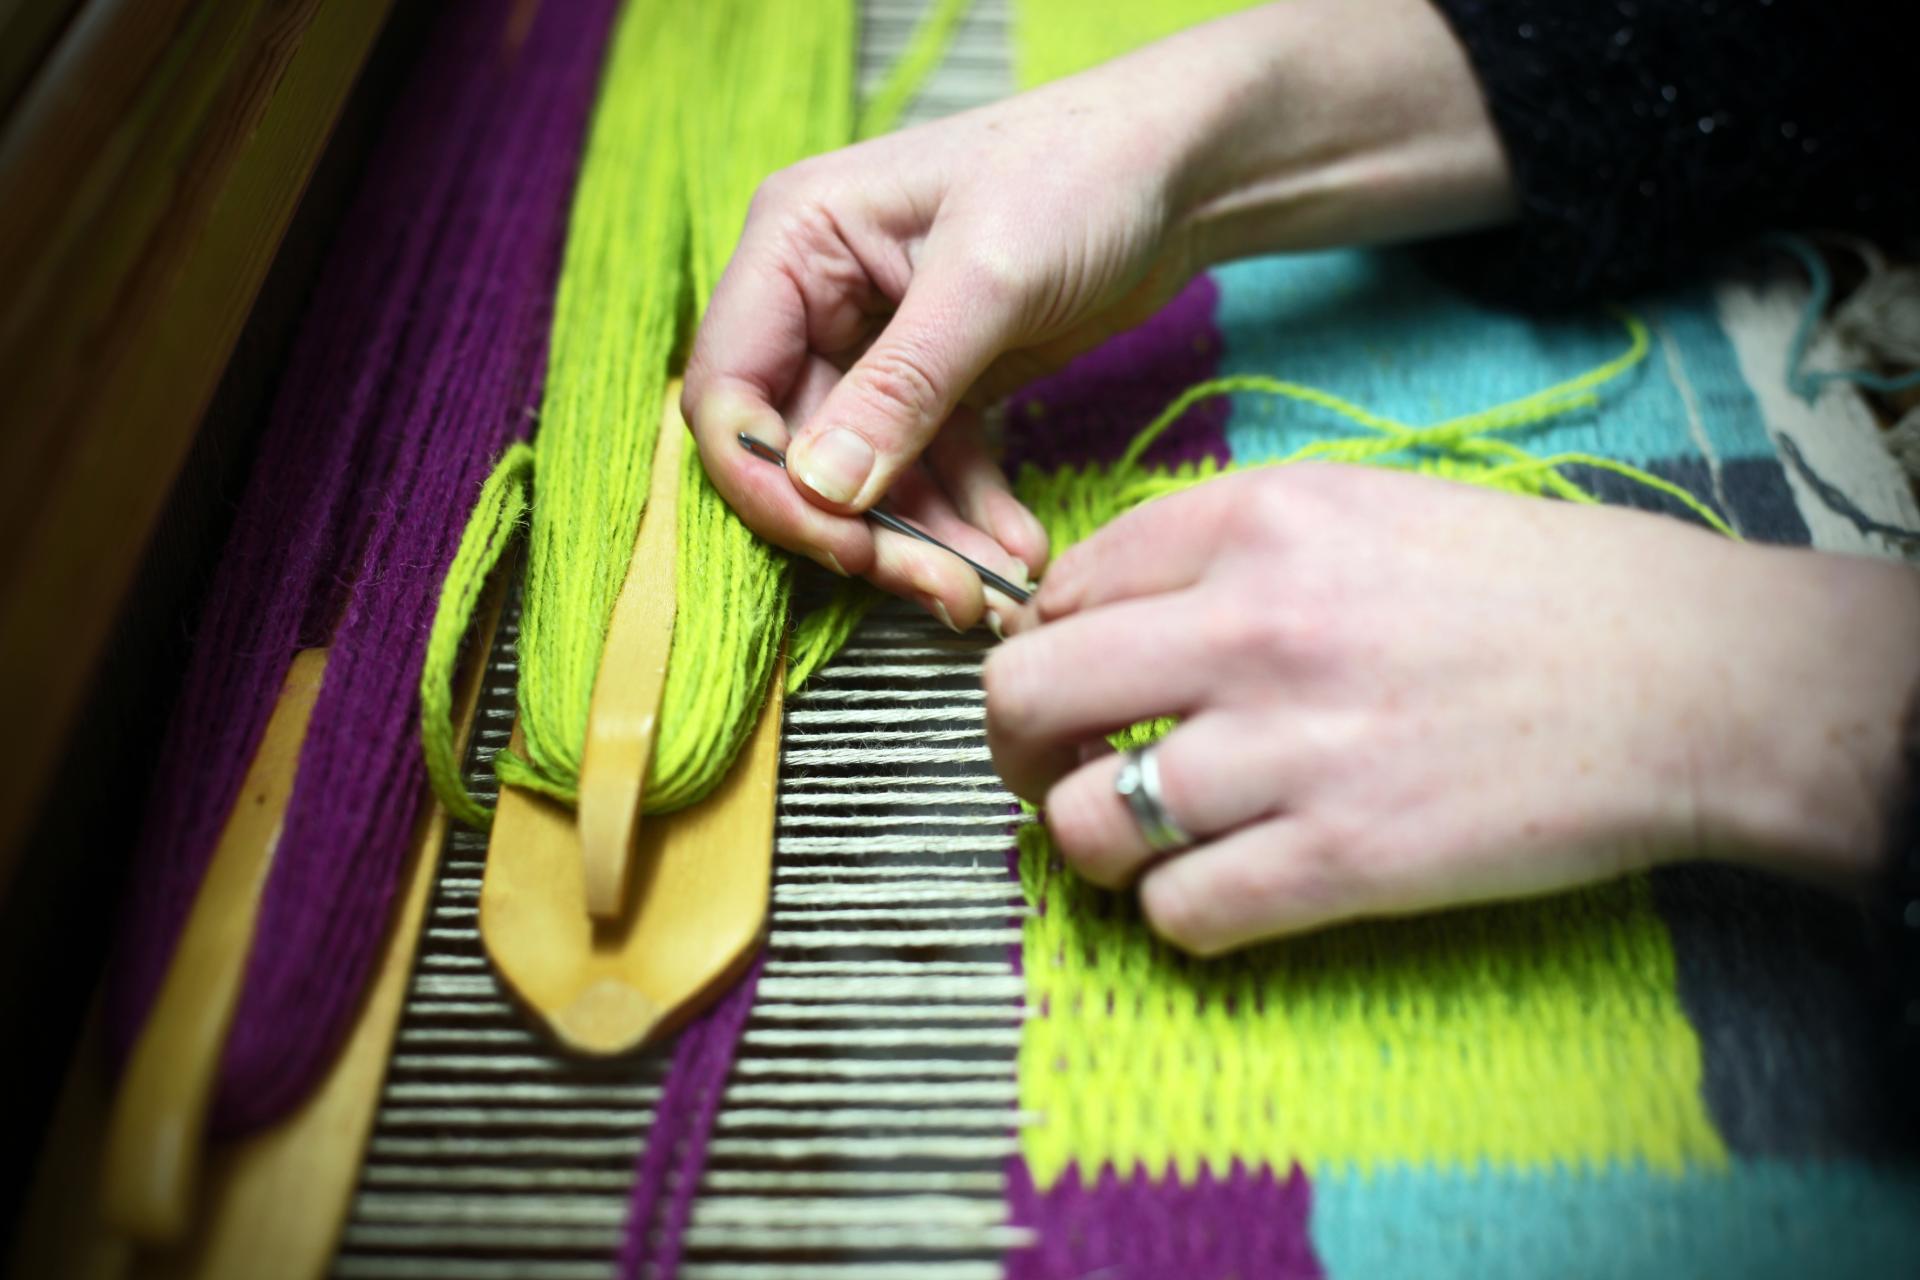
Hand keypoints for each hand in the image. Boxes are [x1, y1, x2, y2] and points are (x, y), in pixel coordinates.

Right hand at [684, 0, 1514, 629]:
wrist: (1180, 167)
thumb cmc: (1080, 173)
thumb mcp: (989, 280)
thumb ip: (901, 387)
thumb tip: (823, 489)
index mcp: (794, 244)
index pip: (727, 390)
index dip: (768, 482)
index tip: (843, 544)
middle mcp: (816, 300)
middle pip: (798, 451)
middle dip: (866, 531)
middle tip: (946, 588)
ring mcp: (874, 347)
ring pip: (866, 478)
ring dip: (926, 541)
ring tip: (1000, 587)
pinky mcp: (935, 384)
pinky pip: (929, 471)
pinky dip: (969, 517)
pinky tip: (1021, 549)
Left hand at [985, 465, 1919, 953]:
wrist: (1688, 678)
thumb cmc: (1532, 588)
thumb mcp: (1369, 506)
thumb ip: (1229, 544)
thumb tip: (1104, 609)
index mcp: (1258, 520)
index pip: (1065, 587)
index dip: (1052, 640)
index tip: (1079, 675)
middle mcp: (1253, 627)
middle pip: (1029, 693)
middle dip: (1014, 741)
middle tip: (1050, 763)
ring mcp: (1292, 750)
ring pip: (1083, 822)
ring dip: (1090, 840)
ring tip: (1137, 835)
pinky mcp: (1341, 862)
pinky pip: (1178, 910)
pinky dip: (1176, 909)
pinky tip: (1219, 883)